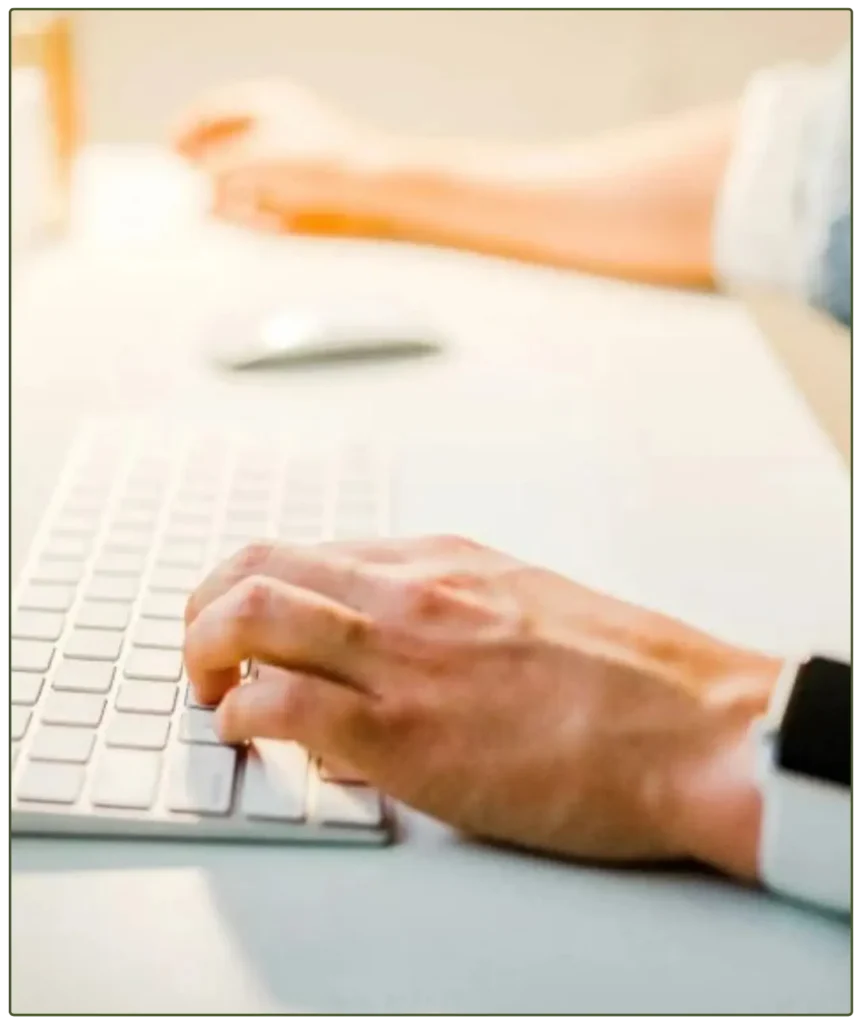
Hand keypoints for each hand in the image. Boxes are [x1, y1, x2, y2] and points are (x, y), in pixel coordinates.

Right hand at [172, 78, 404, 234]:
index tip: (167, 164)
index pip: (208, 110)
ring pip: (243, 184)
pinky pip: (267, 208)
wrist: (380, 195)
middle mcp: (277, 128)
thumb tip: (190, 185)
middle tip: (196, 200)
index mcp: (266, 102)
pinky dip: (261, 219)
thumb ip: (213, 169)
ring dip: (235, 203)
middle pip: (222, 151)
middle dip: (209, 178)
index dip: (183, 135)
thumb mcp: (255, 160)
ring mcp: (292, 163)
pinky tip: (271, 228)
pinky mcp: (306, 197)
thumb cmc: (323, 164)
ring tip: (239, 218)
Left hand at [184, 536, 779, 878]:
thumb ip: (450, 622)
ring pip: (251, 616)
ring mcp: (401, 657)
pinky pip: (279, 706)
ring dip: (203, 648)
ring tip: (205, 684)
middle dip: (206, 603)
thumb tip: (389, 653)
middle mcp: (409, 592)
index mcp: (443, 560)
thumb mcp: (530, 610)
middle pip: (260, 565)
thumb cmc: (629, 676)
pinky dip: (240, 716)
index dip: (257, 585)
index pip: (311, 552)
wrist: (696, 727)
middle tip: (201, 644)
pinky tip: (248, 734)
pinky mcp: (402, 734)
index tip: (246, 619)